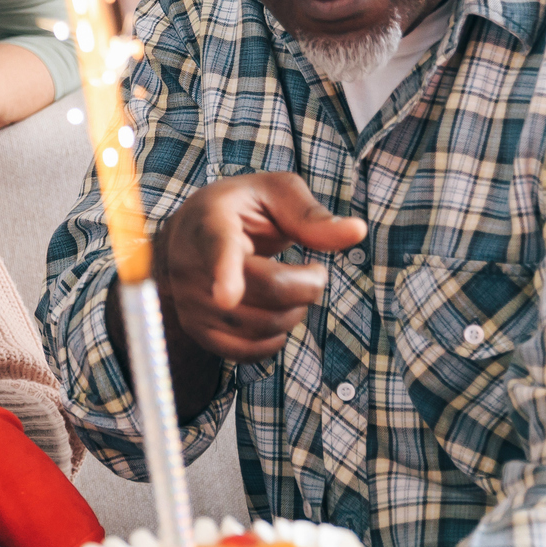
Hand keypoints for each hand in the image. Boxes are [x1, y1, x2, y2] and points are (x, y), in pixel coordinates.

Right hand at [153, 172, 365, 362]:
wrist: (188, 231)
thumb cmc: (241, 207)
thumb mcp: (275, 194)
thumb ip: (312, 215)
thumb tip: (357, 231)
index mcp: (210, 221)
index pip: (219, 250)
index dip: (225, 273)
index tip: (227, 296)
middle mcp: (190, 265)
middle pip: (266, 291)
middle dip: (308, 286)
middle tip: (314, 272)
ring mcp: (189, 301)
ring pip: (260, 326)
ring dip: (294, 313)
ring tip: (292, 290)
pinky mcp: (195, 330)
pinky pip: (243, 351)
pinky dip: (272, 341)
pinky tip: (276, 316)